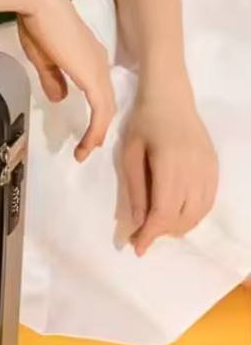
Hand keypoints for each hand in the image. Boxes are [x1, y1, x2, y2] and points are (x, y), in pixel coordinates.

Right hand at [19, 0, 116, 161]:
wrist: (38, 3)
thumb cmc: (38, 24)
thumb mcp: (44, 58)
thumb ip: (53, 79)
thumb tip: (59, 98)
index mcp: (89, 58)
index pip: (98, 91)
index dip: (95, 114)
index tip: (84, 132)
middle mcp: (98, 63)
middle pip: (106, 103)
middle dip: (98, 129)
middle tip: (85, 149)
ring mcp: (97, 68)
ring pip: (106, 108)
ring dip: (97, 133)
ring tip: (85, 151)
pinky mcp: (91, 74)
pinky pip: (101, 108)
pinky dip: (97, 127)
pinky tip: (89, 141)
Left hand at [121, 92, 217, 255]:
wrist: (170, 97)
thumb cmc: (143, 123)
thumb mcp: (130, 154)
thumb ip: (135, 188)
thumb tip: (138, 221)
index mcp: (170, 165)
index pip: (164, 212)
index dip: (151, 234)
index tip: (137, 247)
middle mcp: (194, 170)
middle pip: (183, 217)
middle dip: (162, 233)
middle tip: (142, 236)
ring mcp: (209, 169)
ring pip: (199, 213)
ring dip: (179, 227)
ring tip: (158, 227)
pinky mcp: (215, 167)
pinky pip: (208, 201)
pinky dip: (193, 215)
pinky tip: (178, 215)